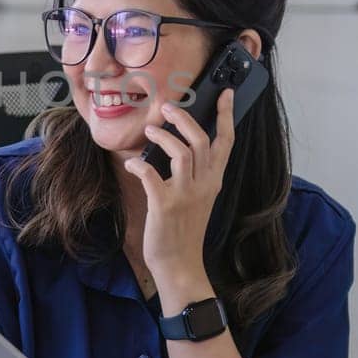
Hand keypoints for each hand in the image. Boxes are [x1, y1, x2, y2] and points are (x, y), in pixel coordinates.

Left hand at [124, 88, 234, 289]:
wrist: (180, 264)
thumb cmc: (184, 229)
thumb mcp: (199, 198)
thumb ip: (195, 174)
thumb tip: (179, 146)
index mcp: (213, 181)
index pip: (225, 142)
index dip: (225, 115)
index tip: (225, 93)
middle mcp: (204, 185)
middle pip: (202, 140)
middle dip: (185, 119)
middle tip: (168, 108)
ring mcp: (185, 195)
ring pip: (182, 153)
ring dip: (163, 137)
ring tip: (150, 131)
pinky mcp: (165, 206)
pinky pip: (151, 176)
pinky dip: (139, 165)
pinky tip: (132, 164)